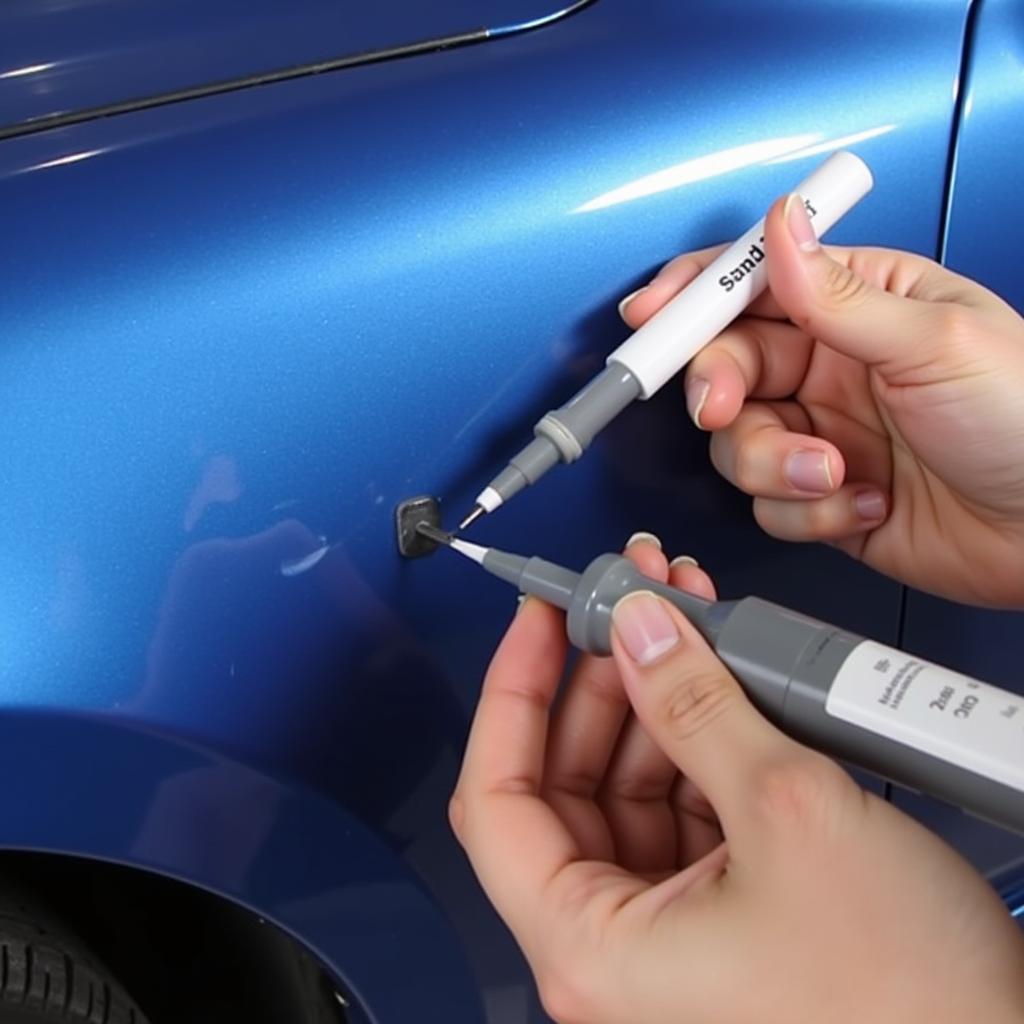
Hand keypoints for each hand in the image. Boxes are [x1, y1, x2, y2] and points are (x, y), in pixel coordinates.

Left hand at [450, 536, 1023, 1023]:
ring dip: (655, 697)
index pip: (495, 801)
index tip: (536, 621)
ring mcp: (668, 931)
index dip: (510, 694)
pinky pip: (681, 807)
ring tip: (684, 619)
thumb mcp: (786, 809)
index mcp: (592, 947)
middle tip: (629, 605)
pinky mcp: (719, 913)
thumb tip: (637, 629)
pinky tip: (720, 678)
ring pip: (626, 788)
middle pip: (564, 784)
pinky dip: (696, 739)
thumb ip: (696, 705)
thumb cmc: (906, 993)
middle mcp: (615, 948)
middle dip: (601, 678)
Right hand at [621, 195, 1023, 606]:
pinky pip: (767, 505)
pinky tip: (867, 505)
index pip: (755, 284)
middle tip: (724, 409)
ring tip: (836, 472)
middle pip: (725, 366)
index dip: (695, 296)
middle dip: (717, 390)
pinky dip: (806, 512)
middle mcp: (830, 368)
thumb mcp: (934, 342)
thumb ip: (838, 294)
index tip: (651, 314)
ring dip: (774, 464)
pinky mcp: (821, 498)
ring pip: (736, 444)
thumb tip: (779, 225)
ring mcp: (821, 434)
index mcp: (858, 306)